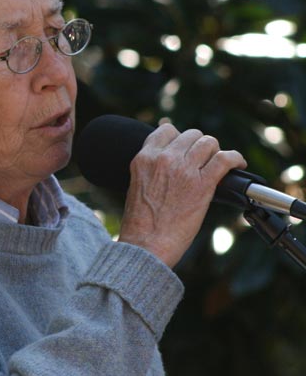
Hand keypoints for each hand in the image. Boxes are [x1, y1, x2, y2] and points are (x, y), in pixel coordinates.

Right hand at [118, 123, 246, 266]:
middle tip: (203, 160)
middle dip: (199, 145)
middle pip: (191, 135)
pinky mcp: (203, 184)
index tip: (185, 147)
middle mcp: (164, 159)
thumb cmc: (141, 223)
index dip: (178, 138)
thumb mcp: (137, 185)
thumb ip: (151, 169)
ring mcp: (184, 169)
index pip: (166, 130)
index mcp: (144, 159)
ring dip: (216, 151)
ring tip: (220, 162)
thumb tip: (168, 163)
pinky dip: (235, 158)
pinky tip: (238, 164)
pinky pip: (225, 159)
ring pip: (209, 143)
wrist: (146, 244)